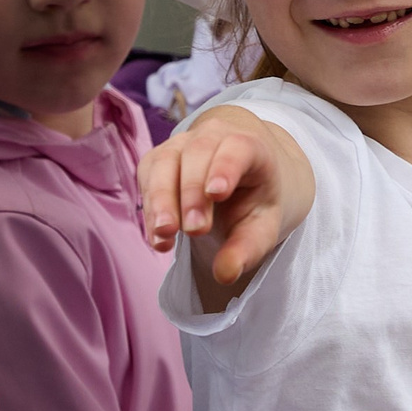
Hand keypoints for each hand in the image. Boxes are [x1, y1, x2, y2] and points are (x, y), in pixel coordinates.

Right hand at [139, 105, 312, 313]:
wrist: (243, 174)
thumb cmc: (256, 198)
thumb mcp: (263, 226)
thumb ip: (248, 249)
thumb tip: (224, 274)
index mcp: (250, 145)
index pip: (237, 147)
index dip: (225, 167)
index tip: (217, 193)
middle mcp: (212, 136)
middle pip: (196, 154)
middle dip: (191, 192)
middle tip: (195, 231)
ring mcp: (181, 144)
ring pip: (164, 161)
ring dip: (161, 199)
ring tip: (165, 235)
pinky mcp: (158, 159)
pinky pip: (148, 176)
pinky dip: (150, 208)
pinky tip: (159, 237)